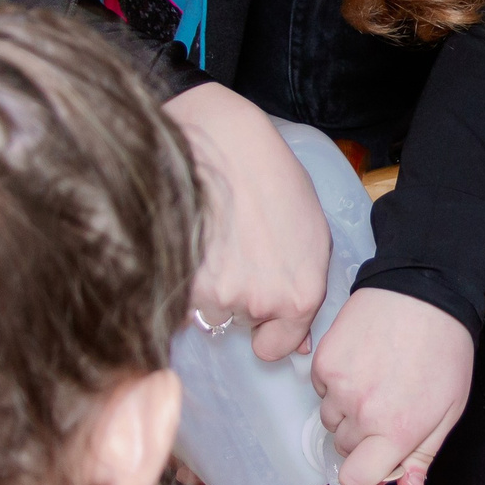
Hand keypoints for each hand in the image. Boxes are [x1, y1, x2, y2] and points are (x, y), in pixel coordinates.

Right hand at [165, 83, 328, 361]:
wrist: (221, 136)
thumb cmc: (270, 172)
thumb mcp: (310, 229)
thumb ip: (305, 286)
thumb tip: (300, 344)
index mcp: (300, 292)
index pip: (275, 348)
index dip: (265, 328)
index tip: (257, 308)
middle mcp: (259, 302)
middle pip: (236, 325)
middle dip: (233, 298)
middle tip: (230, 249)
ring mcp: (216, 295)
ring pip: (202, 310)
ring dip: (202, 284)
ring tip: (210, 234)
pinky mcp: (178, 280)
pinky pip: (174, 297)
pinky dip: (177, 275)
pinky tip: (188, 238)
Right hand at [311, 288, 473, 484]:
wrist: (424, 292)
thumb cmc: (445, 348)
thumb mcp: (449, 409)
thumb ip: (423, 454)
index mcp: (396, 430)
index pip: (356, 480)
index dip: (367, 475)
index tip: (377, 462)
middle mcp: (361, 412)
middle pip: (344, 449)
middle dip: (363, 438)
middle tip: (387, 407)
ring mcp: (338, 385)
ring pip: (330, 419)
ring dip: (347, 410)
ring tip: (376, 381)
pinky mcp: (324, 360)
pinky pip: (320, 389)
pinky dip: (336, 383)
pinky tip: (363, 363)